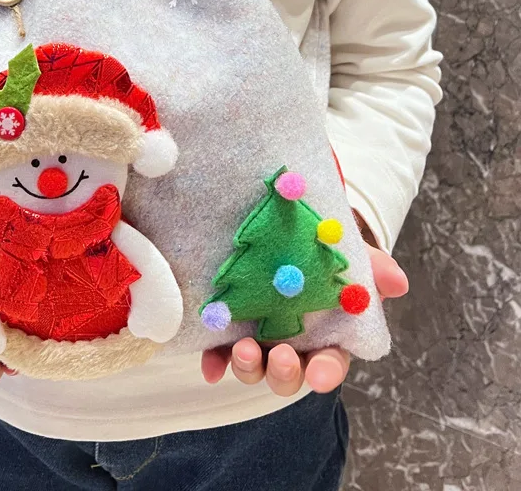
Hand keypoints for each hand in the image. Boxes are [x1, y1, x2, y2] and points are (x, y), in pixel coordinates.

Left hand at [201, 244, 407, 394]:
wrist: (284, 232)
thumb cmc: (323, 252)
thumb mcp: (349, 255)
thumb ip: (374, 268)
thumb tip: (398, 282)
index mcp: (325, 336)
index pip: (330, 363)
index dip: (326, 372)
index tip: (319, 375)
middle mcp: (291, 345)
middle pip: (289, 374)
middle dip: (284, 372)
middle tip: (280, 357)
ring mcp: (258, 340)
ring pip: (254, 368)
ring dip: (248, 368)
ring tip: (243, 351)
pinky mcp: (228, 330)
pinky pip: (219, 353)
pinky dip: (214, 362)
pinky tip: (210, 368)